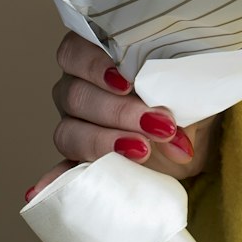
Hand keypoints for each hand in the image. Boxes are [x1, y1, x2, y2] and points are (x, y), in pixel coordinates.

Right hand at [26, 32, 219, 200]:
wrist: (197, 138)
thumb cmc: (190, 98)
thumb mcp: (193, 87)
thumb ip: (180, 90)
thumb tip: (174, 115)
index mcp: (101, 57)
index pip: (76, 50)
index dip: (95, 64)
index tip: (128, 81)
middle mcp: (80, 86)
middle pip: (76, 95)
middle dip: (119, 112)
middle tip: (159, 124)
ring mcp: (76, 124)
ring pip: (69, 131)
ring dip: (106, 143)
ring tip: (145, 151)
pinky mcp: (79, 160)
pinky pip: (61, 170)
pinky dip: (55, 179)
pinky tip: (43, 191)